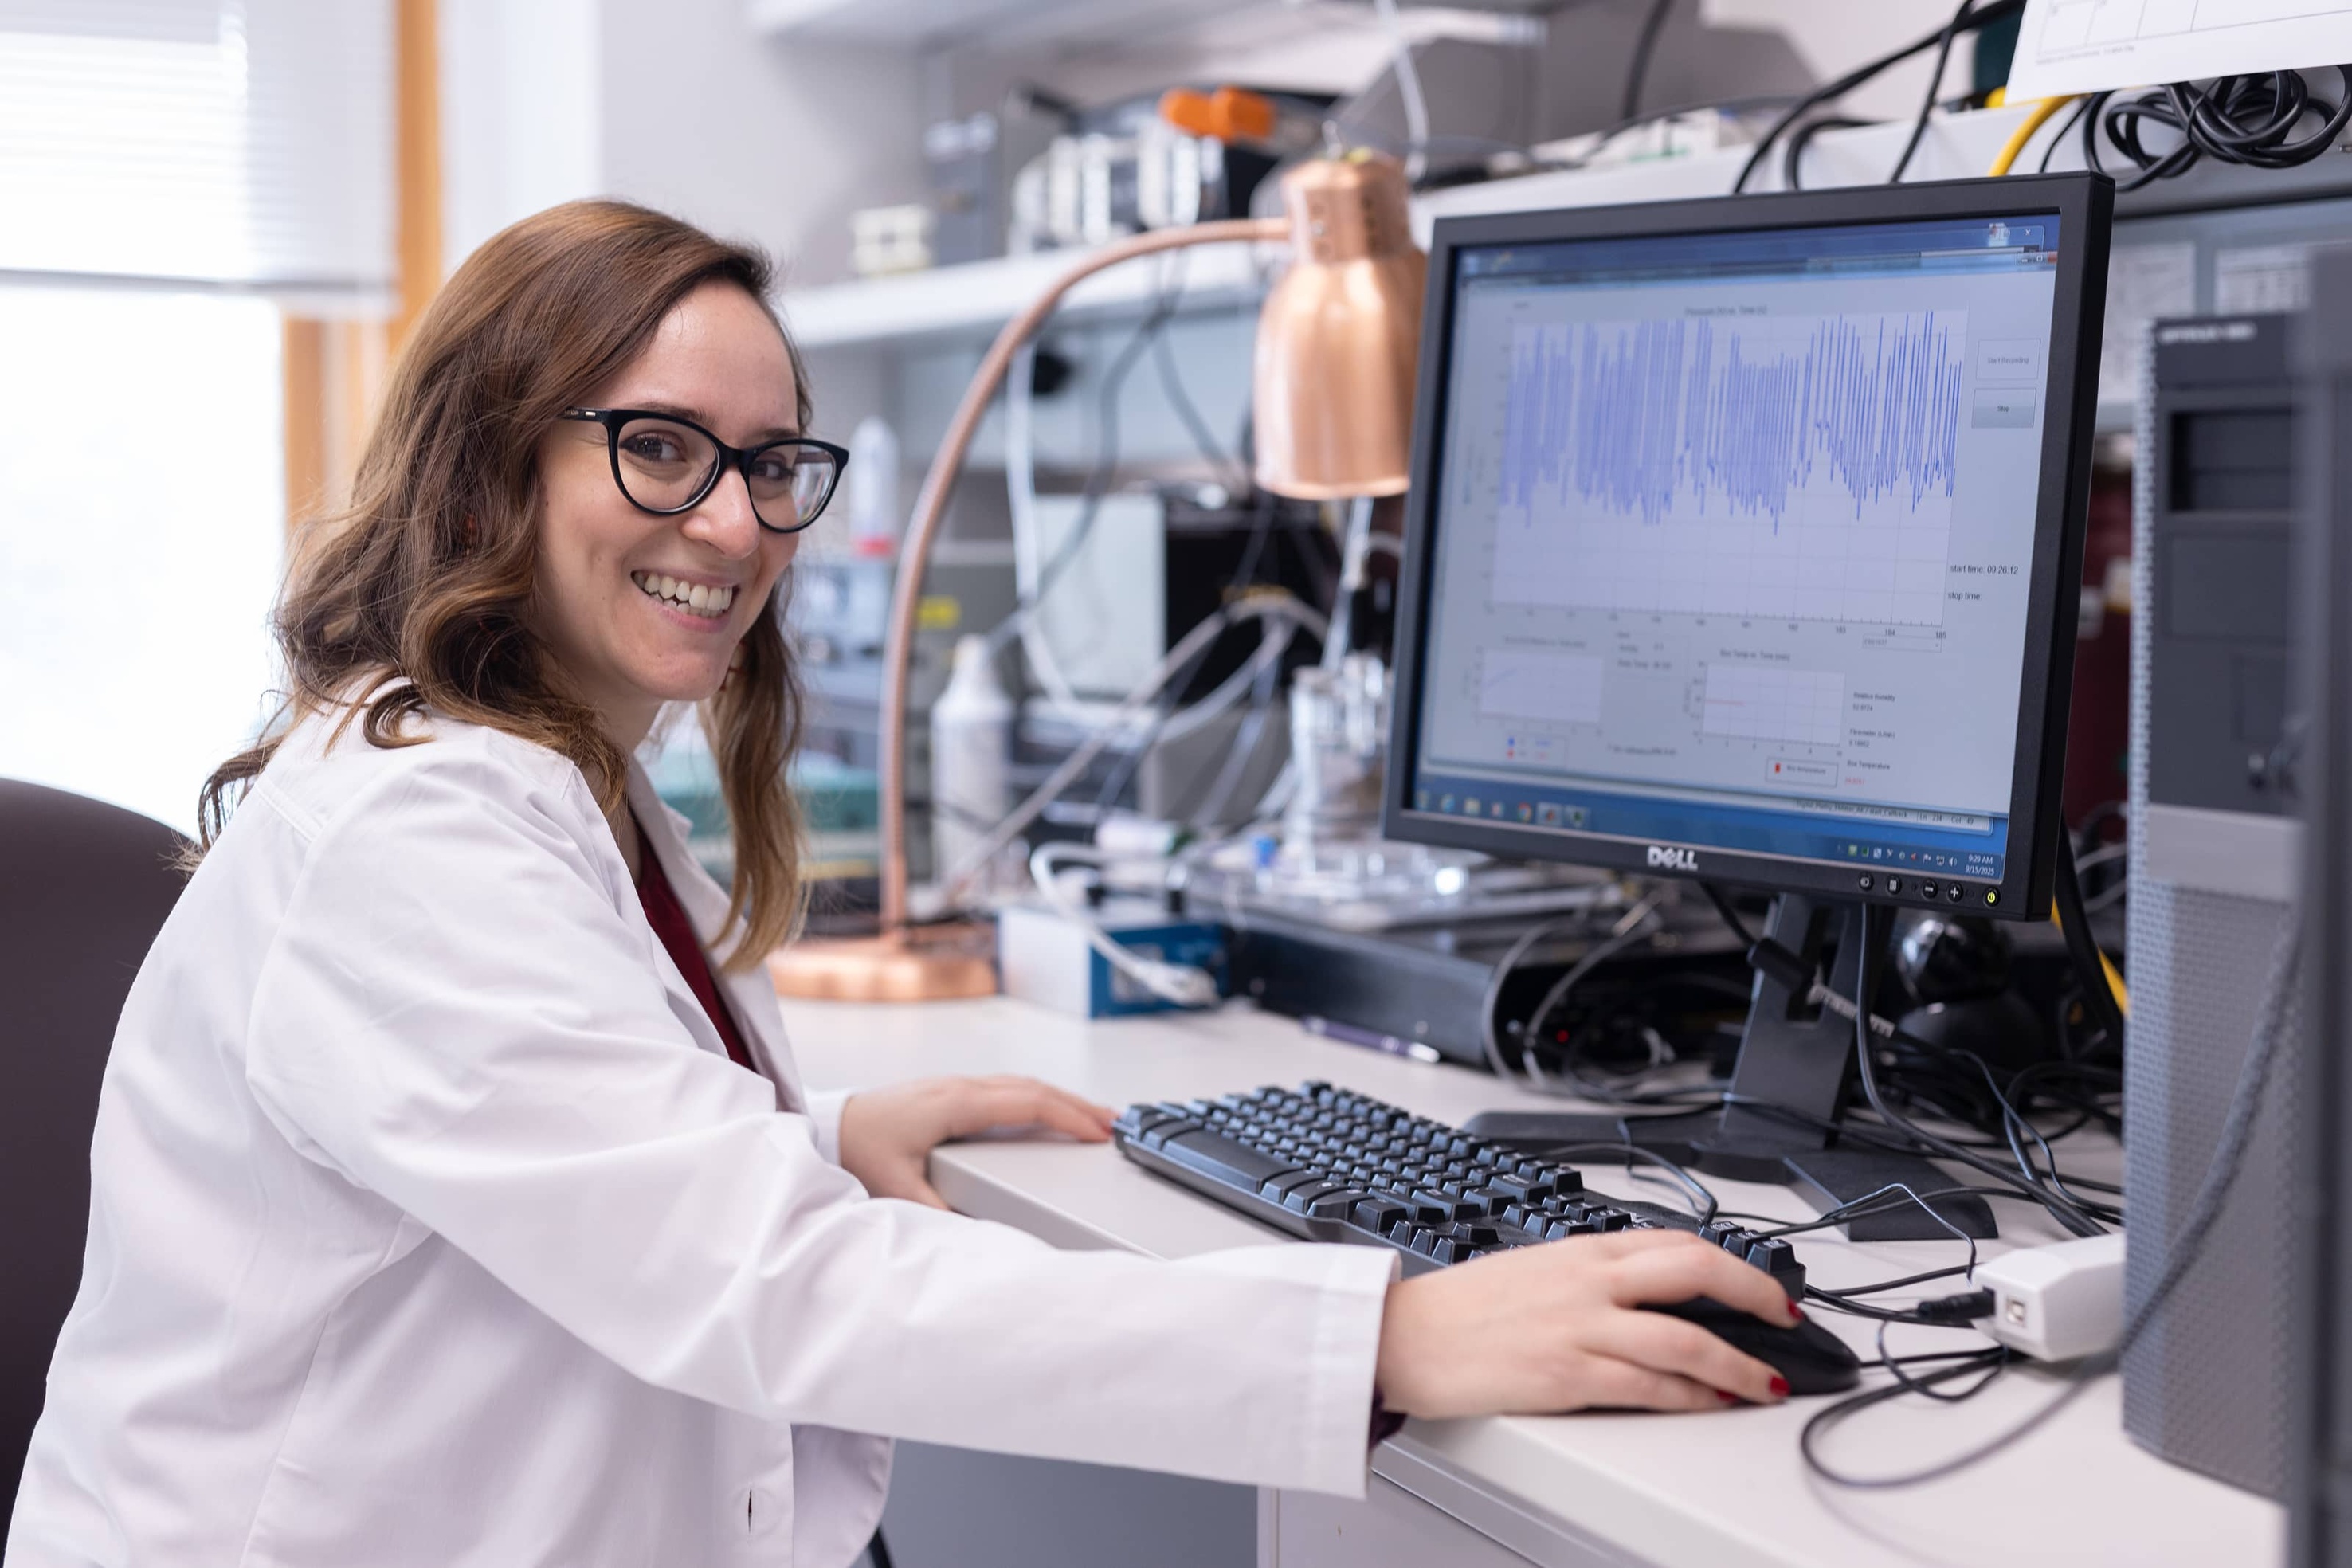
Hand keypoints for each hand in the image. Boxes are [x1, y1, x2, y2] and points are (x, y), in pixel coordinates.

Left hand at [837, 1074, 1116, 1208]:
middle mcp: (960, 1087)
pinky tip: (1045, 1114)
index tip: (1100, 1132)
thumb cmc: (857, 1151)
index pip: (1028, 1102)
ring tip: (1093, 1119)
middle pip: (1034, 1088)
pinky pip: (1006, 1089)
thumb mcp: (895, 1189)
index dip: (1069, 1116)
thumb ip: (938, 1213)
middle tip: (1115, 1125)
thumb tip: (981, 1235)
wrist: (826, 1126)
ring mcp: (955, 1086)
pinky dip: (1037, 1099)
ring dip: (1060, 1100)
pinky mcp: (949, 1093)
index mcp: (956, 1104)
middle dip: (1078, 1105)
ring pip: (1021, 1085)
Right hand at [1375, 1230, 1799, 1416]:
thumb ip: (1592, 1273)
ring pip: (1684, 1337)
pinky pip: (1647, 1385)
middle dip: (1755, 1295)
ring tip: (1765, 1382)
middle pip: (1695, 1271)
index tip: (1764, 1286)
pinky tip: (1709, 1402)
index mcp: (1582, 1249)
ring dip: (1738, 1364)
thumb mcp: (1535, 1266)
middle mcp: (1588, 1280)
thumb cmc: (1463, 1309)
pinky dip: (1690, 1396)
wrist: (1406, 1337)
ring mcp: (1581, 1327)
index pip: (1677, 1241)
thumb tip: (1647, 1290)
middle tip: (1787, 1319)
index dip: (1734, 1263)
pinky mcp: (1567, 1374)